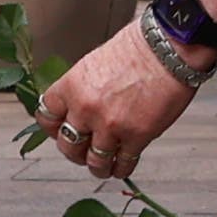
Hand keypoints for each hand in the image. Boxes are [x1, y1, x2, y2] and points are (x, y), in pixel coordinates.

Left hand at [40, 24, 196, 182]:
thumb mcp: (95, 62)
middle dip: (75, 152)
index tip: (59, 131)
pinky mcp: (136, 137)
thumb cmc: (138, 47)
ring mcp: (110, 125)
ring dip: (98, 166)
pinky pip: (123, 164)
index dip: (53, 128)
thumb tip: (78, 107)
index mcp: (72, 86)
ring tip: (103, 166)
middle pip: (67, 145)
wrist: (169, 48)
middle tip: (83, 151)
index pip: (46, 117)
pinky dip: (122, 168)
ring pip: (94, 161)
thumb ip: (83, 88)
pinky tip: (123, 166)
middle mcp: (86, 108)